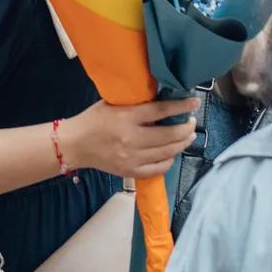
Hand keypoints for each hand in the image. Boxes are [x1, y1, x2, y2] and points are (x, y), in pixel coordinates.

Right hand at [61, 98, 197, 180]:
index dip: (180, 107)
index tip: (194, 103)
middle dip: (185, 129)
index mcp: (126, 117)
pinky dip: (169, 160)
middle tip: (192, 122)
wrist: (77, 145)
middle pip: (168, 135)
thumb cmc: (93, 119)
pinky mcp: (132, 172)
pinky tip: (172, 153)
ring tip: (187, 136)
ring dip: (181, 144)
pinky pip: (159, 168)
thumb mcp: (112, 104)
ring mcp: (132, 158)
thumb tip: (159, 99)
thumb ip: (134, 104)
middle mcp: (131, 139)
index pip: (160, 111)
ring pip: (167, 152)